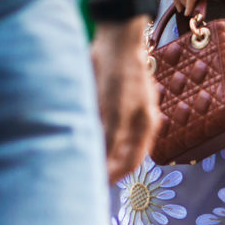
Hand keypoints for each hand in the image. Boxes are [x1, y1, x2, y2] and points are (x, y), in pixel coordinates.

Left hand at [91, 19, 159, 183]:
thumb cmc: (118, 73)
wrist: (116, 38)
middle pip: (123, 154)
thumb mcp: (114, 109)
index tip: (95, 186)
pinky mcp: (115, 101)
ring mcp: (128, 112)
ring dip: (99, 151)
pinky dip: (95, 135)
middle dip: (106, 167)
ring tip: (79, 159)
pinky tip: (80, 136)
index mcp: (145, 127)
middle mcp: (139, 123)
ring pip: (113, 141)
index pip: (130, 162)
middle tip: (84, 176)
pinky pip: (105, 126)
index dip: (114, 176)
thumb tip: (104, 166)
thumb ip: (111, 138)